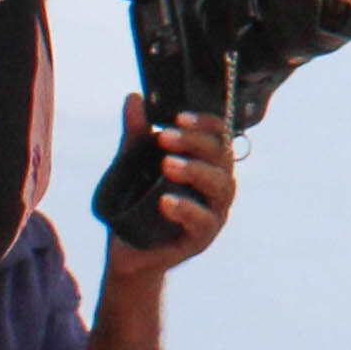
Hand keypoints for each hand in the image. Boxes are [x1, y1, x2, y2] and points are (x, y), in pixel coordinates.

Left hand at [105, 107, 236, 276]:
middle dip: (195, 143)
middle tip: (163, 136)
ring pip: (221, 185)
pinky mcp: (202, 239)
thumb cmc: (137, 204)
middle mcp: (217, 185)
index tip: (176, 117)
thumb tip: (134, 98)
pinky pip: (204, 221)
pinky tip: (165, 201)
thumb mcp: (133, 164)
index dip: (204, 123)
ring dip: (195, 171)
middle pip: (223, 156)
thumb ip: (137, 134)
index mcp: (208, 163)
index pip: (219, 135)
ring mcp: (214, 212)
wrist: (127, 251)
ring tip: (166, 165)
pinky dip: (186, 209)